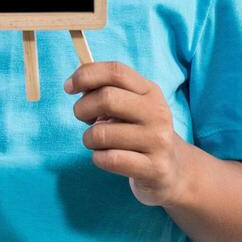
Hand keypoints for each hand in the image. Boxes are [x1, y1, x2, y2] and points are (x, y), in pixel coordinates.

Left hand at [64, 60, 186, 206]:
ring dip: (89, 139)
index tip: (68, 86)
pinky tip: (106, 158)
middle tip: (83, 119)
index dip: (86, 75)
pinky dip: (98, 158)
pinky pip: (109, 159)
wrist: (172, 170)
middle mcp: (158, 113)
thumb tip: (75, 84)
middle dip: (82, 108)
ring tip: (98, 143)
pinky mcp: (154, 168)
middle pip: (107, 98)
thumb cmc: (139, 133)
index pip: (116, 71)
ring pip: (101, 133)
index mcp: (150, 91)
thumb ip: (105, 91)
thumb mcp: (130, 106)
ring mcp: (158, 141)